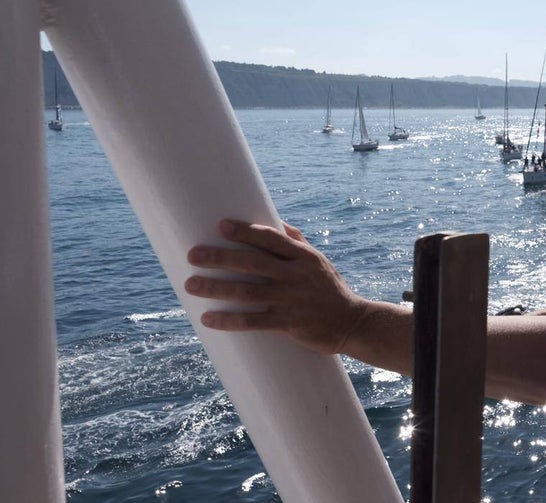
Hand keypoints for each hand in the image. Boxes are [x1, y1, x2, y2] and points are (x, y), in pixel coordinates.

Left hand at [185, 220, 369, 354]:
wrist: (353, 322)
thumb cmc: (331, 289)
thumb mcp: (319, 262)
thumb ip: (297, 242)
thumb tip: (277, 222)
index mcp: (304, 257)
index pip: (271, 238)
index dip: (245, 231)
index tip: (221, 226)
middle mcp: (296, 276)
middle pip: (253, 263)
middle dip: (221, 258)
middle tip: (193, 254)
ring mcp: (292, 300)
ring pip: (248, 292)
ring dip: (217, 288)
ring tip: (191, 285)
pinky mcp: (289, 324)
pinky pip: (254, 322)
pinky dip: (230, 320)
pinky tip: (209, 318)